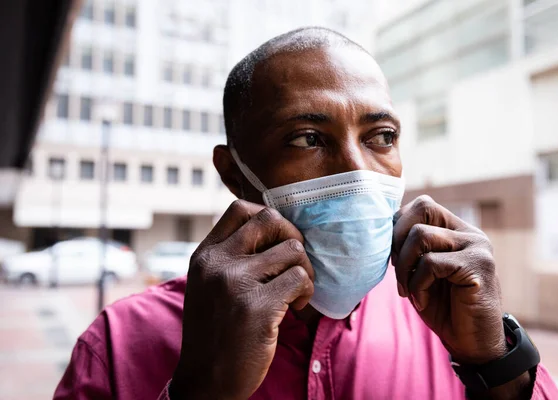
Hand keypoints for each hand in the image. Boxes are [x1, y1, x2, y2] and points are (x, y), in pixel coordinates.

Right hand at [170, 200, 313, 399]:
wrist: (207, 381)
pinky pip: (300, 278)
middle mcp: (217, 264)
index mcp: (205, 255)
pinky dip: (306, 291)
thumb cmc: (216, 332)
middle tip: (294, 262)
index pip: (241, 209)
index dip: (269, 219)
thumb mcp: (209, 285)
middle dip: (293, 236)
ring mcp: (236, 284)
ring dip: (305, 270)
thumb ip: (231, 257)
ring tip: (294, 292)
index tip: (277, 241)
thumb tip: (275, 229)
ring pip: (293, 249)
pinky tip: (293, 308)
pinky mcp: (258, 307)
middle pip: (271, 219)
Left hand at [392, 195, 504, 364]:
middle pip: (423, 207)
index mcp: (456, 230)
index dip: (398, 227)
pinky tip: (421, 301)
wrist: (472, 343)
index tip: (393, 258)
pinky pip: (430, 263)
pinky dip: (417, 284)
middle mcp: (470, 233)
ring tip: (407, 290)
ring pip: (420, 235)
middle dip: (398, 238)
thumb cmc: (443, 307)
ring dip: (404, 266)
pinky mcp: (478, 267)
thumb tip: (382, 230)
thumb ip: (409, 249)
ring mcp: (476, 248)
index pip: (421, 205)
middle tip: (396, 269)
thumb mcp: (420, 272)